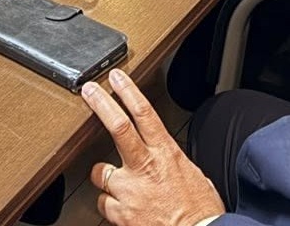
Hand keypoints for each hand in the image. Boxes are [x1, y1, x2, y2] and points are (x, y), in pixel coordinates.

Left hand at [83, 70, 224, 225]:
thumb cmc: (200, 212)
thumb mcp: (193, 175)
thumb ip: (170, 161)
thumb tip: (163, 157)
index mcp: (166, 154)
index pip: (144, 113)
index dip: (128, 91)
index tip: (117, 78)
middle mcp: (145, 168)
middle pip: (118, 127)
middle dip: (101, 104)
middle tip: (89, 91)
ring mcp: (130, 191)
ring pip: (100, 172)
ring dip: (105, 177)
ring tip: (118, 184)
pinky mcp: (120, 215)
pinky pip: (103, 203)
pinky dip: (110, 205)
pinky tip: (121, 207)